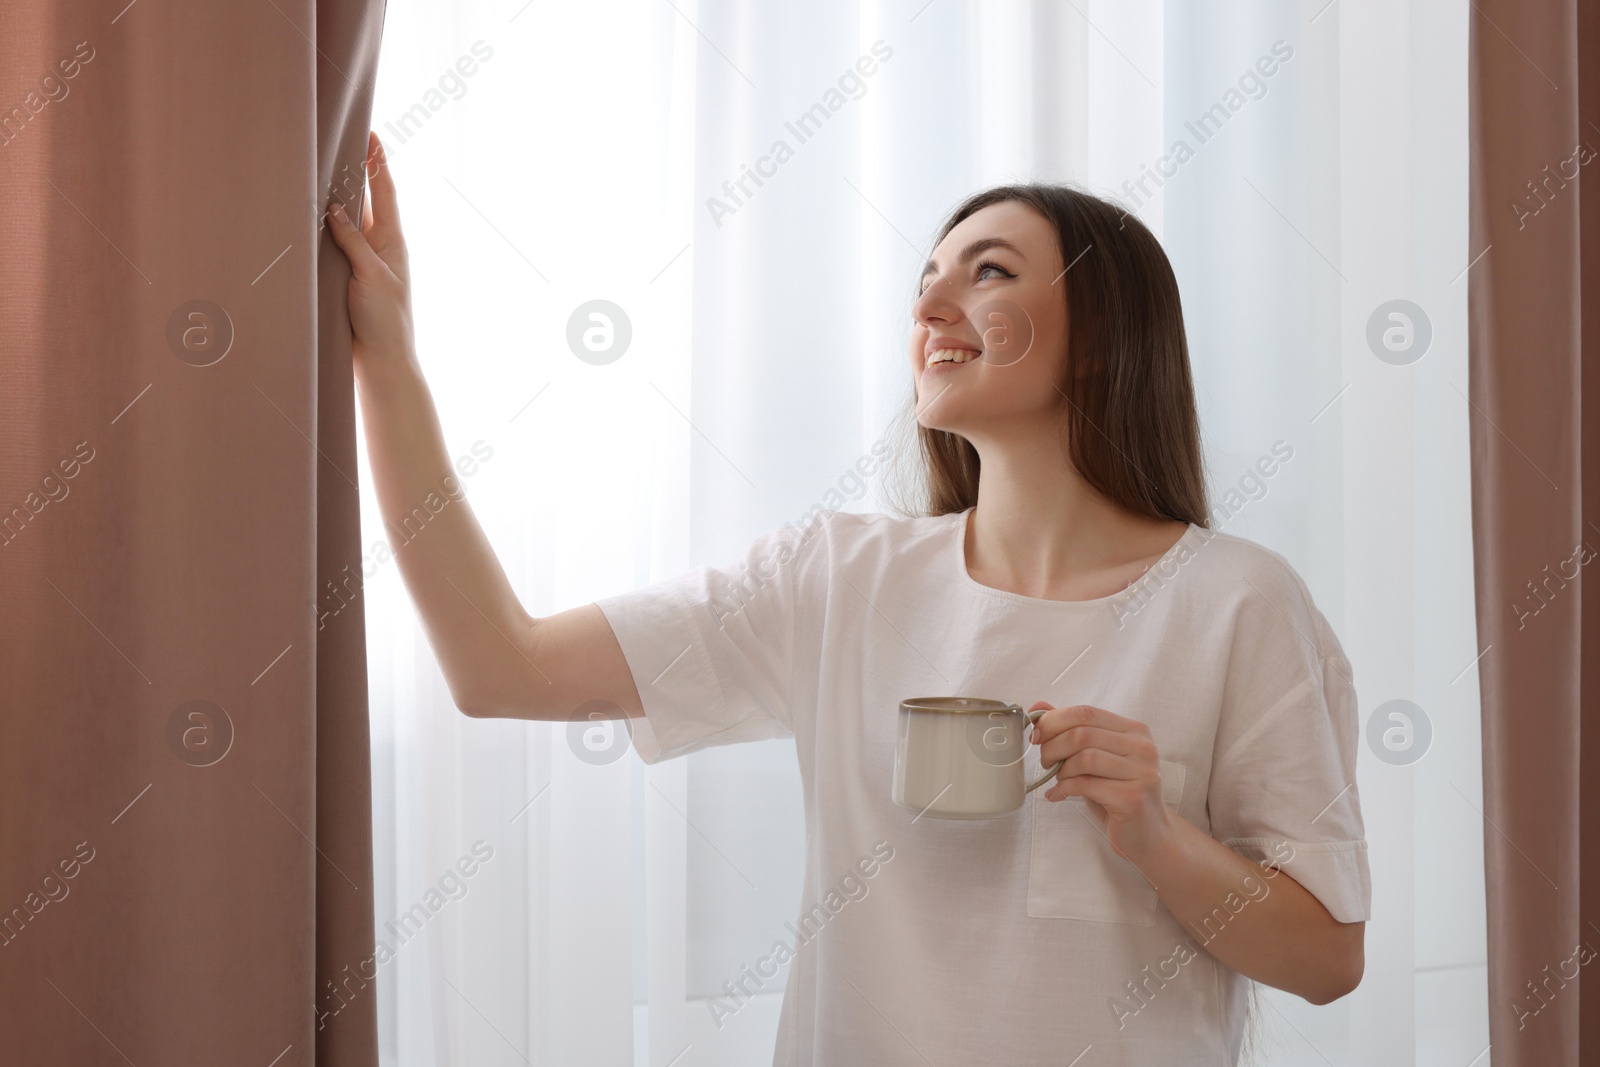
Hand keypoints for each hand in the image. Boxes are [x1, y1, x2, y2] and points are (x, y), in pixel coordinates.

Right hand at [326, 130, 417, 381]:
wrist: (381, 360)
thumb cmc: (384, 320)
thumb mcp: (370, 275)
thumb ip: (353, 241)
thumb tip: (335, 208)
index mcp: (392, 241)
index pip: (385, 191)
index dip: (378, 162)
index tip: (372, 132)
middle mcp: (379, 247)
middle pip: (364, 200)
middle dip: (353, 171)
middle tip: (337, 140)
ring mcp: (363, 261)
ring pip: (347, 220)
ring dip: (335, 197)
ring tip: (319, 168)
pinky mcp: (347, 277)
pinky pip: (334, 243)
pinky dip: (323, 227)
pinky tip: (309, 217)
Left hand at [1029, 701, 1176, 863]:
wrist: (1148, 834)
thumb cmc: (1117, 792)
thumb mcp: (1095, 756)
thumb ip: (1071, 731)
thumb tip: (1038, 708)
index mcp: (1134, 730)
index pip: (1086, 713)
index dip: (1054, 721)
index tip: (1036, 735)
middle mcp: (1142, 747)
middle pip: (1082, 734)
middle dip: (1053, 747)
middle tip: (1045, 762)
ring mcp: (1141, 772)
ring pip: (1084, 758)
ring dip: (1061, 770)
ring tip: (1057, 780)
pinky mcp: (1132, 798)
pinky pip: (1086, 785)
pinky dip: (1063, 789)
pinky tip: (1057, 795)